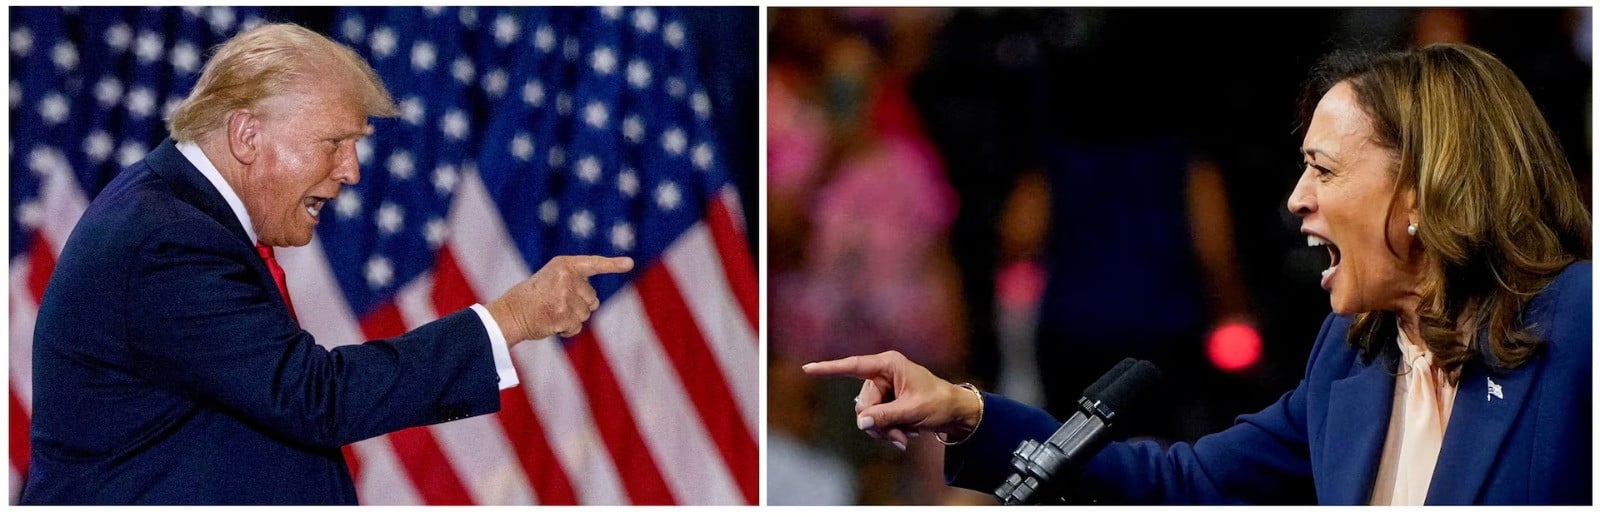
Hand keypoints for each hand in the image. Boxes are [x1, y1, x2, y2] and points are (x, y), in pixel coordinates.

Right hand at [486, 255, 633, 342]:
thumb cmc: (531, 297)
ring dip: (572, 318)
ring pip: (586, 314)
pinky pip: (576, 327)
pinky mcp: (563, 315)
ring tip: (552, 313)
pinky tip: (552, 324)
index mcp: (564, 265)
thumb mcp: (551, 279)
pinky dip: (567, 330)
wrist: (510, 313)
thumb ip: (573, 283)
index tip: (629, 263)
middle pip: (592, 298)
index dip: (613, 265)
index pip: (594, 263)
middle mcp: (567, 277)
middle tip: (556, 304)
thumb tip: (595, 302)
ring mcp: (566, 296)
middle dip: (580, 305)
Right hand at [802, 351, 982, 449]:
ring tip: (904, 437)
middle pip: (862, 403)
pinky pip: (873, 420)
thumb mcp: (912, 411)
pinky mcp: (885, 403)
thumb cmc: (939, 403)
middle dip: (877, 423)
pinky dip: (886, 431)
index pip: (853, 366)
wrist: (955, 413)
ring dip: (883, 430)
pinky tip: (904, 436)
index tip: (807, 369)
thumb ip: (884, 416)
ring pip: (866, 416)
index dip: (829, 369)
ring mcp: (883, 389)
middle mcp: (882, 374)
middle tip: (898, 436)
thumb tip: (861, 421)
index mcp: (889, 365)